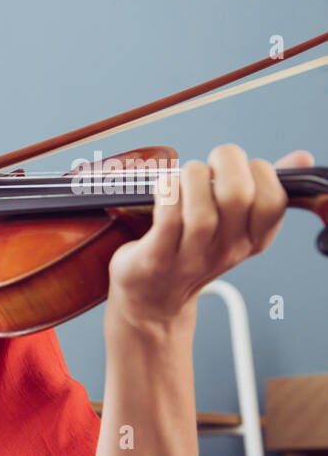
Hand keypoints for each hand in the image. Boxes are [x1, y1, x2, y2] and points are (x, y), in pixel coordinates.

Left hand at [105, 145, 311, 328]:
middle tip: (206, 166)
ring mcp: (191, 258)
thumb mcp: (233, 225)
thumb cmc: (191, 249)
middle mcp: (227, 251)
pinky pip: (166, 219)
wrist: (152, 297)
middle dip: (223, 163)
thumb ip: (263, 190)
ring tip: (180, 179)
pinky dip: (165, 193)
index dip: (258, 171)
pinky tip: (163, 189)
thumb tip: (302, 158)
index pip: (274, 200)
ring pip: (201, 210)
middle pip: (237, 196)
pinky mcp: (156, 260)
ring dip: (189, 178)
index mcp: (253, 239)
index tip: (236, 169)